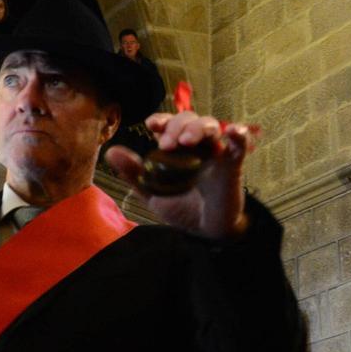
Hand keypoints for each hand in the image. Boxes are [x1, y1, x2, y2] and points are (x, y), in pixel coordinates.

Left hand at [102, 111, 254, 239]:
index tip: (152, 125)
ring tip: (188, 141)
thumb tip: (111, 152)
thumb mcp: (153, 192)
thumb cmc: (182, 208)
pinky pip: (239, 145)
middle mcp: (197, 145)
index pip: (170, 124)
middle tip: (168, 145)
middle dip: (176, 126)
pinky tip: (234, 132)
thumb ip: (134, 173)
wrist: (205, 231)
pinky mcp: (233, 165)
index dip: (162, 120)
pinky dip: (239, 135)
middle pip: (189, 120)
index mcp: (178, 149)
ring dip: (198, 128)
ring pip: (211, 126)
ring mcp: (216, 153)